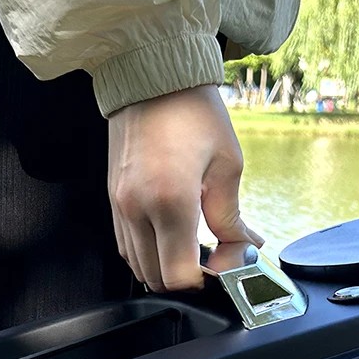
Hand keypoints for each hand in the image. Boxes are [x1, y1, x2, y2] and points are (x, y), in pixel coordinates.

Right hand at [107, 84, 263, 293]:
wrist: (149, 76)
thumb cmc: (190, 111)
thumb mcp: (227, 164)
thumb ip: (232, 216)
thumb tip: (245, 248)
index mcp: (171, 201)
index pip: (180, 275)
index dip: (204, 282)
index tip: (223, 270)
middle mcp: (138, 209)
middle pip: (157, 278)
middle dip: (186, 280)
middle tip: (212, 263)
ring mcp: (120, 208)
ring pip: (138, 268)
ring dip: (165, 270)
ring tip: (192, 252)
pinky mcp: (113, 202)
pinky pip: (127, 247)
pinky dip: (148, 255)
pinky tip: (169, 242)